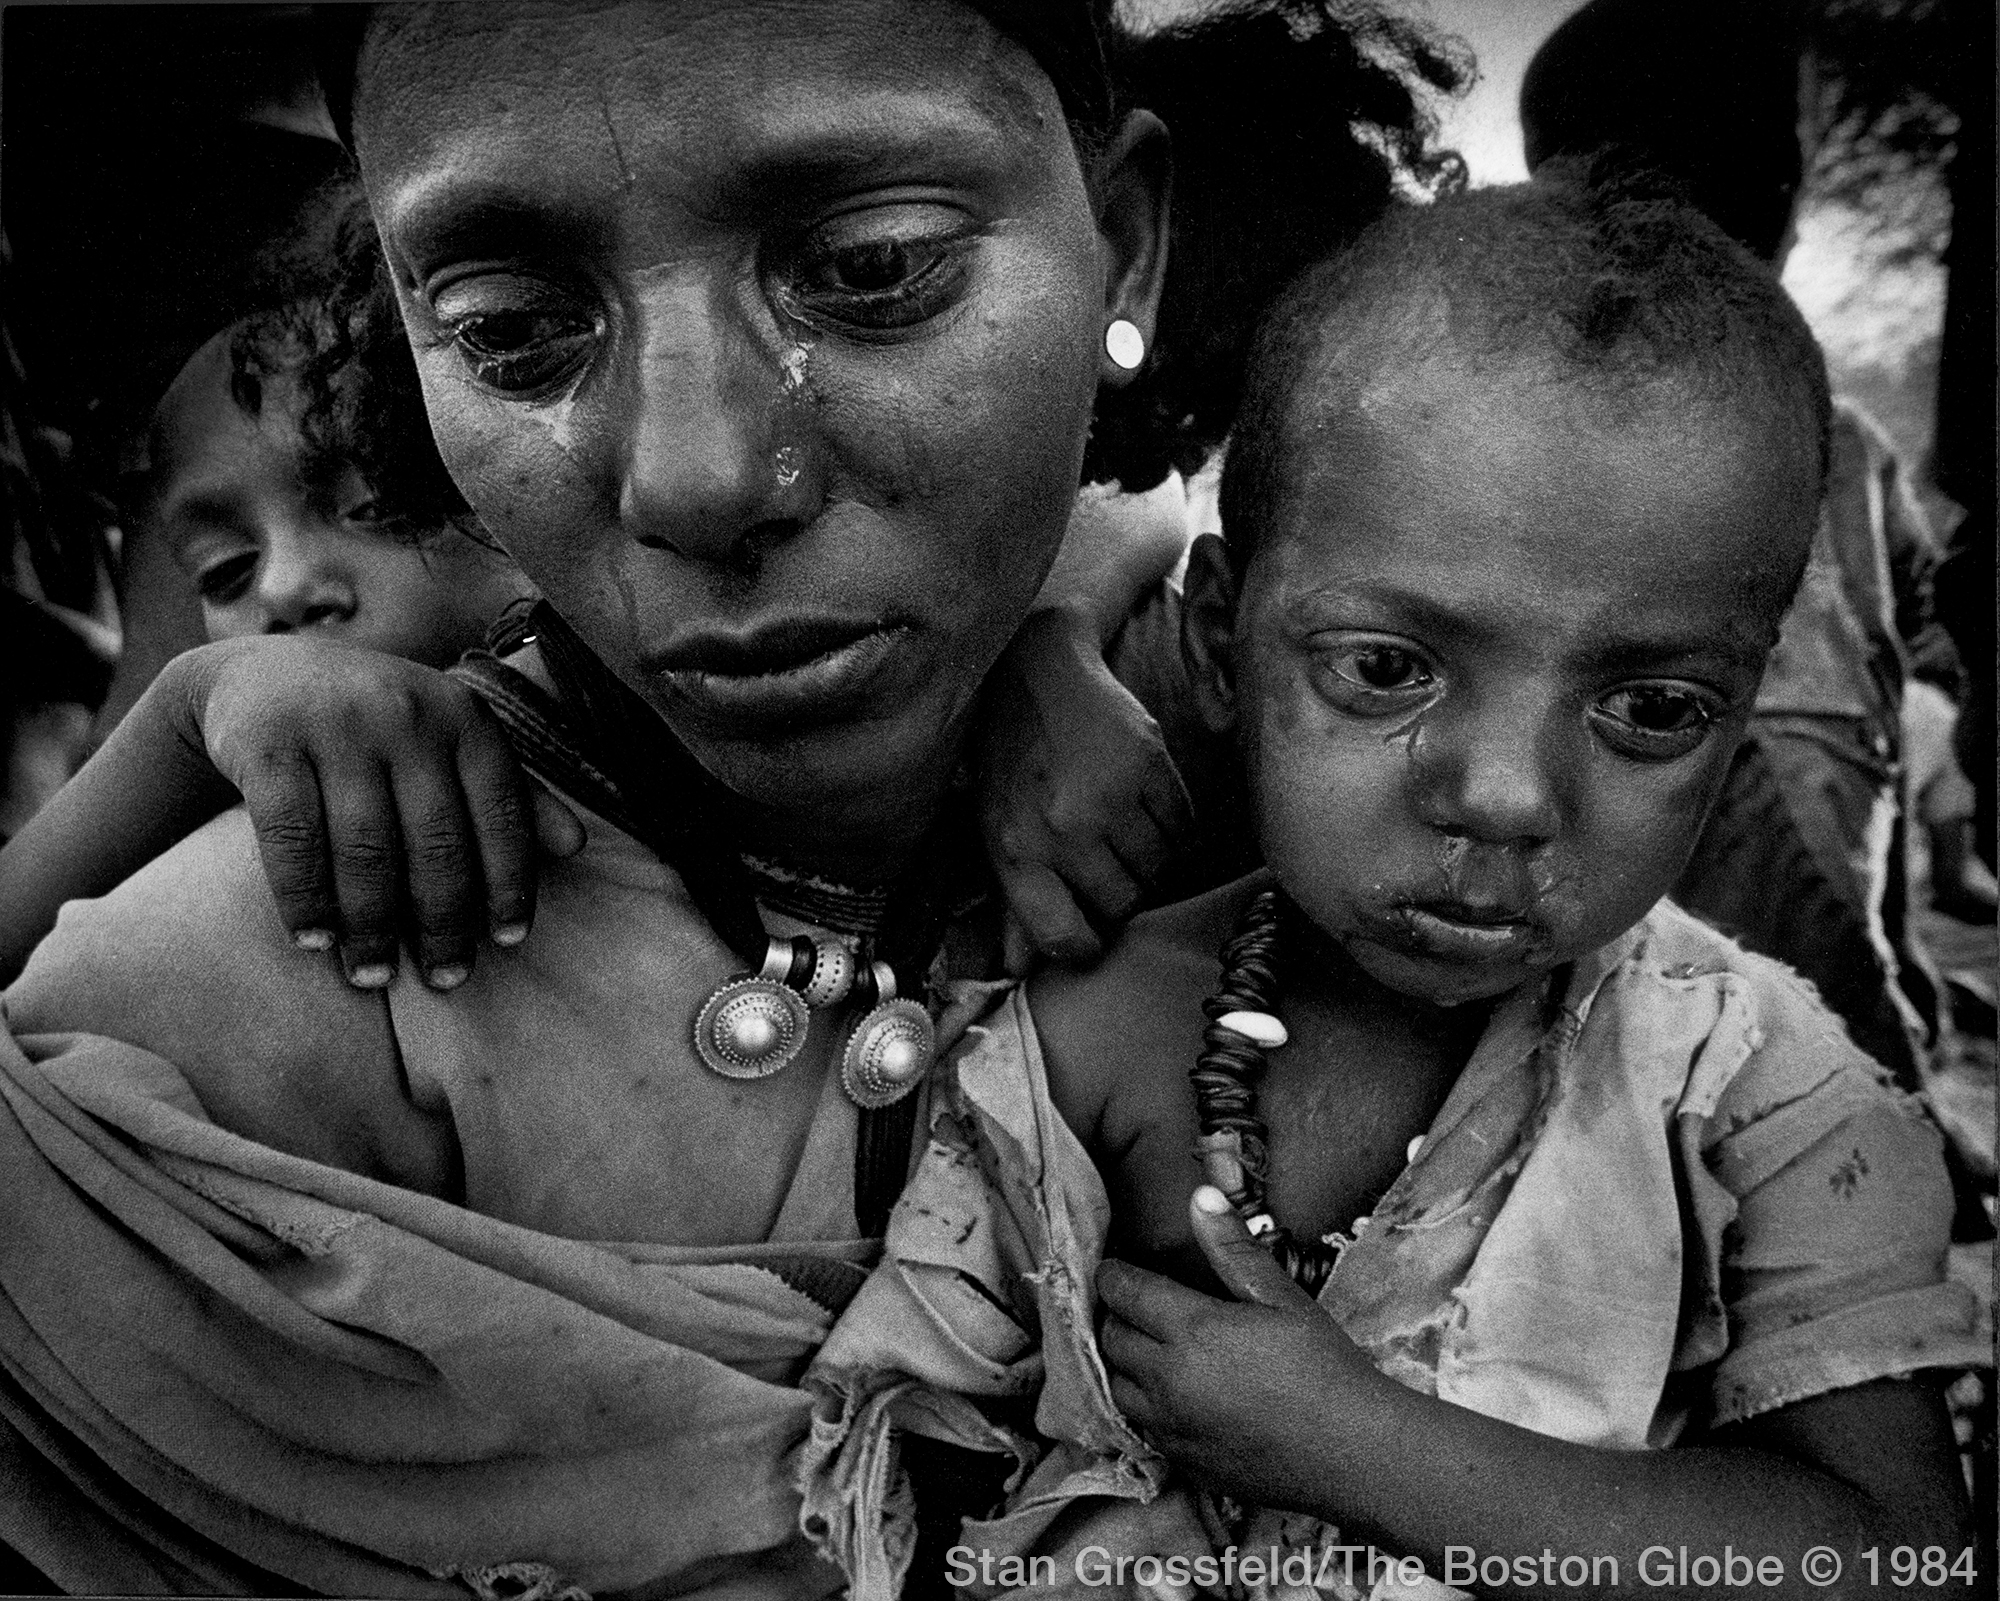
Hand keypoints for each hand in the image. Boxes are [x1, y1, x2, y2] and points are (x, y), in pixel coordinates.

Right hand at [172, 638, 582, 989]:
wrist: (268, 673)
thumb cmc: (383, 726)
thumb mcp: (453, 741)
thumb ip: (513, 792)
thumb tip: (577, 846)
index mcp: (465, 718)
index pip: (501, 814)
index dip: (509, 884)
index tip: (507, 942)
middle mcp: (407, 715)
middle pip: (435, 842)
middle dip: (442, 922)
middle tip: (444, 980)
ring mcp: (336, 726)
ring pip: (365, 849)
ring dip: (372, 925)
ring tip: (373, 976)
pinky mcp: (268, 744)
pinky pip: (291, 839)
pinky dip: (305, 898)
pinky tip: (314, 941)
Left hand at [977, 609, 1193, 971]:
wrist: (1036, 671)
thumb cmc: (1009, 762)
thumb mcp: (993, 832)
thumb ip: (1012, 906)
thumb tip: (1021, 971)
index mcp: (1015, 851)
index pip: (1063, 937)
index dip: (1086, 949)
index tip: (1094, 939)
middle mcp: (1063, 829)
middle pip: (1123, 904)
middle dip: (1123, 901)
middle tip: (1114, 878)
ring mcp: (1110, 796)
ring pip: (1159, 870)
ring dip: (1153, 868)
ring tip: (1131, 845)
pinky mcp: (1149, 764)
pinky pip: (1183, 829)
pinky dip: (1176, 834)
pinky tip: (1152, 819)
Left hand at [1095, 1187, 1378, 1510]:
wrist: (1354, 1454)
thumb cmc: (1325, 1367)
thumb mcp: (1283, 1298)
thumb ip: (1234, 1248)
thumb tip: (1201, 1197)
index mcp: (1192, 1330)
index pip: (1124, 1293)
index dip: (1113, 1275)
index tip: (1114, 1268)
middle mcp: (1169, 1380)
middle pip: (1111, 1340)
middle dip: (1114, 1315)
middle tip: (1132, 1303)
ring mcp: (1172, 1427)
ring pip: (1116, 1388)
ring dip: (1121, 1364)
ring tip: (1142, 1347)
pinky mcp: (1184, 1463)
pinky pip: (1141, 1429)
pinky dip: (1142, 1407)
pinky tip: (1168, 1396)